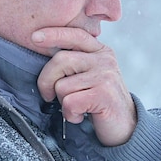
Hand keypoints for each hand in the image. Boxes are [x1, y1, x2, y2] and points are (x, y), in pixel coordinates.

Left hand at [31, 27, 136, 146]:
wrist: (126, 126)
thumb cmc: (100, 102)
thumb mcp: (91, 75)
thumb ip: (76, 62)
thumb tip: (44, 52)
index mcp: (100, 51)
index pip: (75, 35)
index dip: (54, 34)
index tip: (35, 37)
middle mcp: (104, 60)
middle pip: (60, 60)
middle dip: (46, 81)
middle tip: (49, 95)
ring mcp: (105, 76)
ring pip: (62, 85)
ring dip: (62, 102)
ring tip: (77, 107)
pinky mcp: (104, 94)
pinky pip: (69, 102)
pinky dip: (70, 114)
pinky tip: (81, 115)